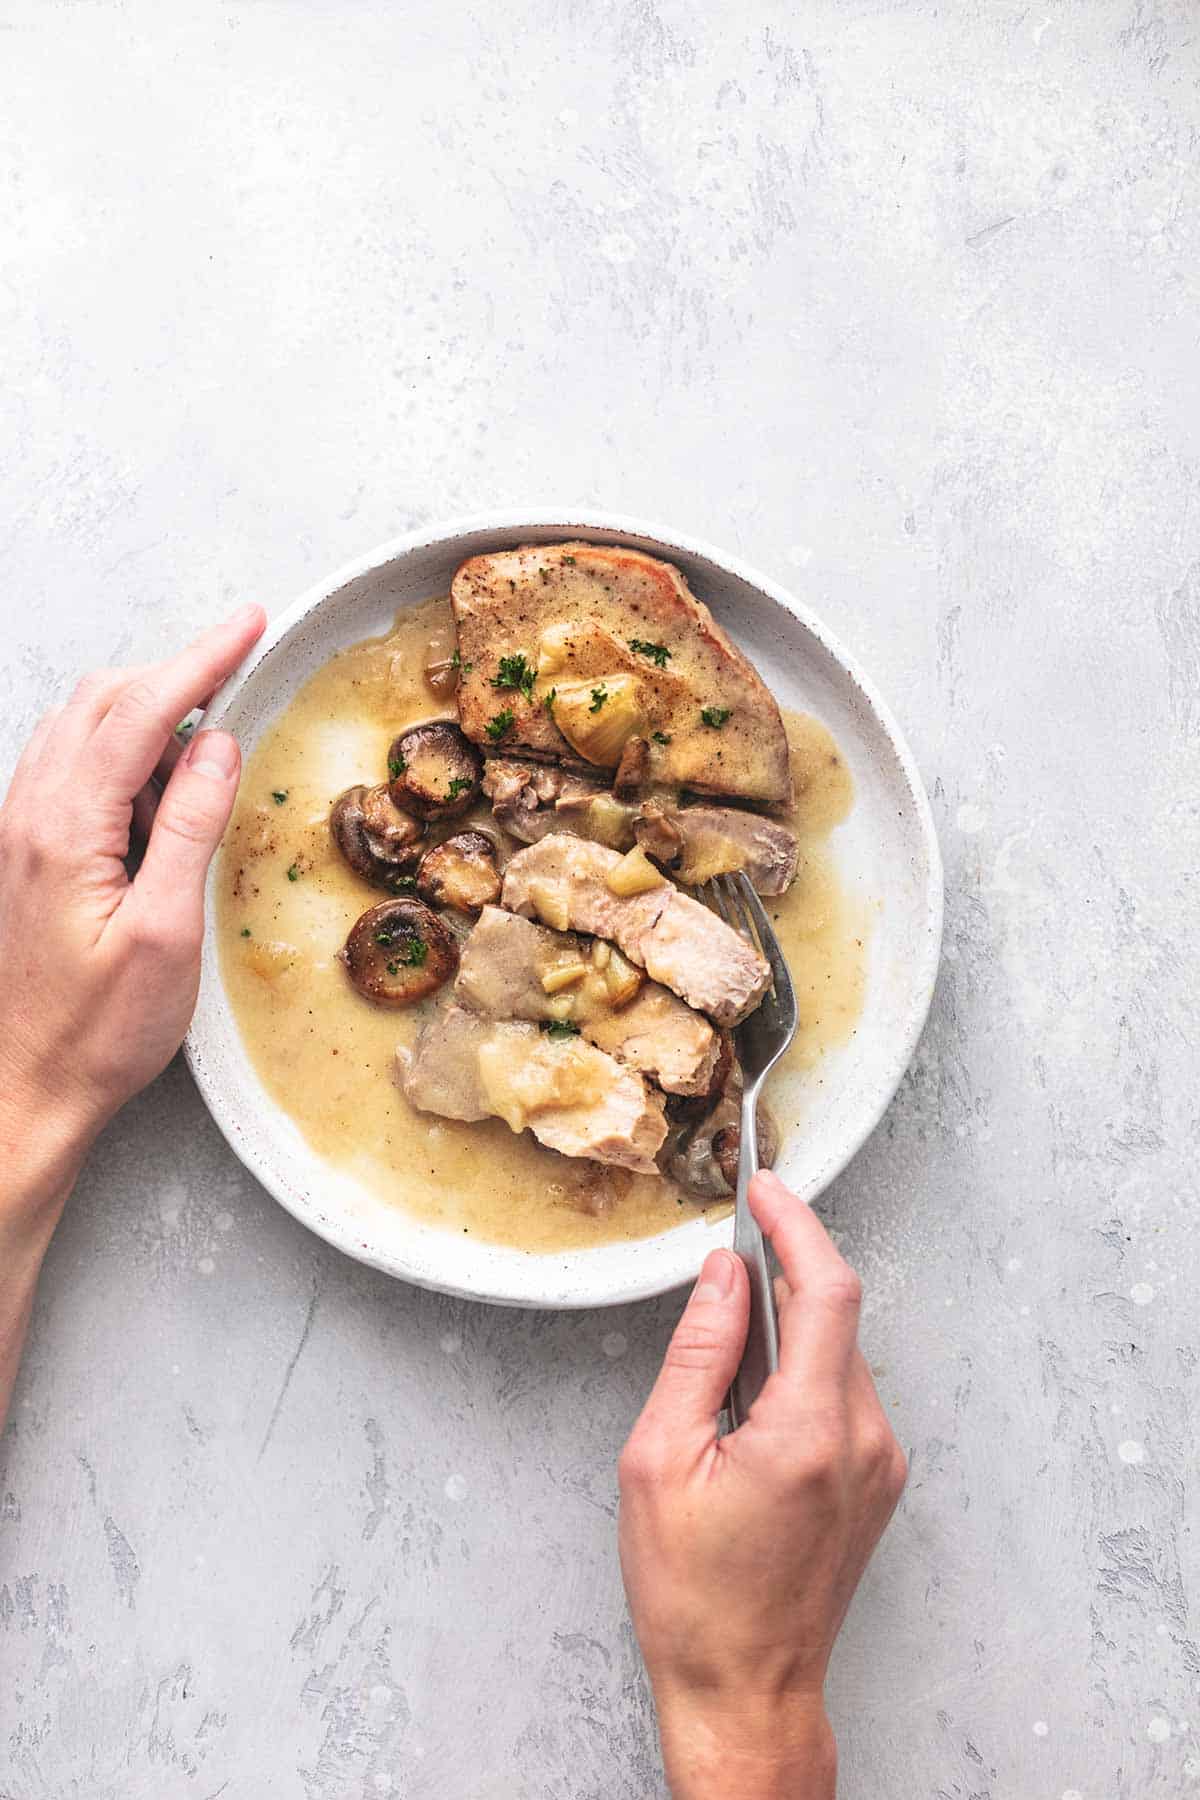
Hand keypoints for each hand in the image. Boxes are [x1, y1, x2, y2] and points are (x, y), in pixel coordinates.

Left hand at [0, 605, 264, 1227]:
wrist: (21, 1089)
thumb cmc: (94, 1032)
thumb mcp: (165, 934)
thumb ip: (188, 828)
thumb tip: (217, 745)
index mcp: (64, 828)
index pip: (139, 711)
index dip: (201, 658)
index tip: (250, 624)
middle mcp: (28, 814)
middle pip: (100, 700)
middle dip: (174, 673)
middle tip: (241, 672)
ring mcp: (19, 831)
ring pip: (81, 728)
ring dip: (145, 711)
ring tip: (209, 740)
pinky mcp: (25, 854)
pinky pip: (71, 768)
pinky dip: (121, 751)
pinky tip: (159, 790)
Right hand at [618, 1171, 906, 1799]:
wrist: (748, 1691)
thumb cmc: (693, 1597)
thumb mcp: (660, 1463)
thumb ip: (697, 1356)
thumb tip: (721, 1278)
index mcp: (810, 1432)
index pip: (825, 1290)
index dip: (796, 1225)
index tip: (764, 1187)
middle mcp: (864, 1441)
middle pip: (835, 1314)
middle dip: (781, 1273)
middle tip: (722, 1261)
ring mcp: (880, 1464)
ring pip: (838, 1353)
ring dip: (785, 1329)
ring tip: (719, 1369)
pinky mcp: (877, 1481)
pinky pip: (843, 1393)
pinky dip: (799, 1371)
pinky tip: (748, 1407)